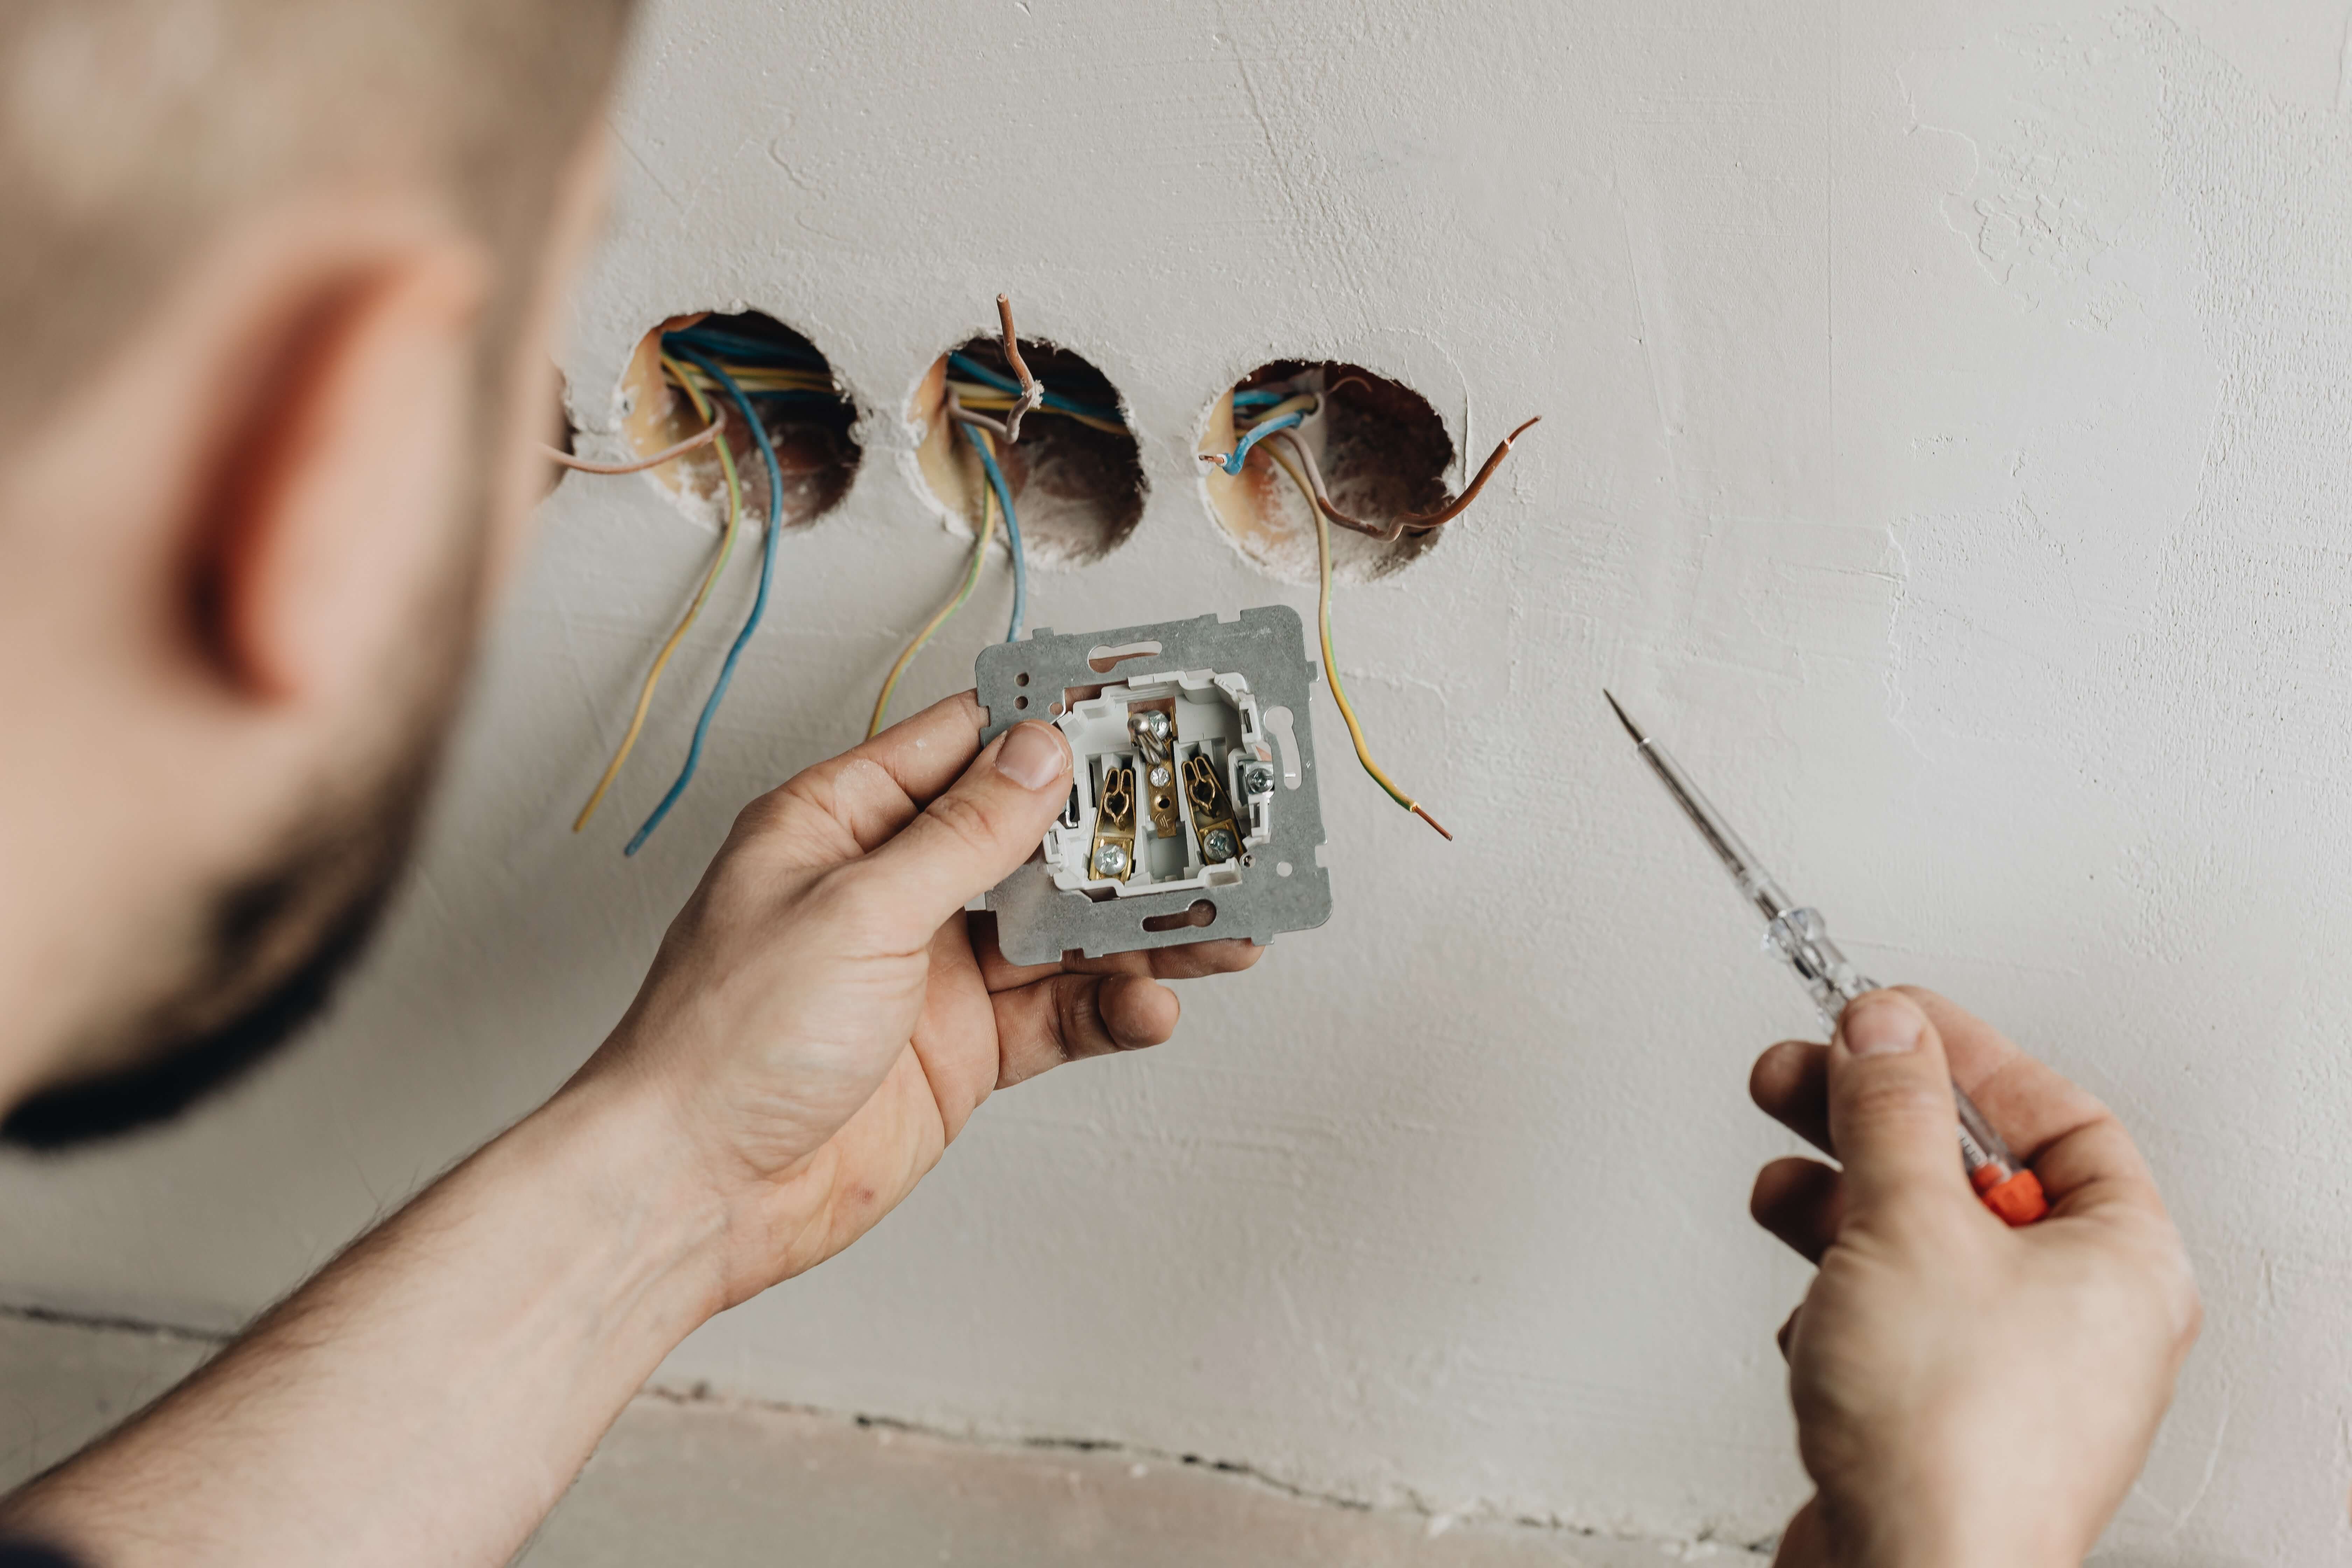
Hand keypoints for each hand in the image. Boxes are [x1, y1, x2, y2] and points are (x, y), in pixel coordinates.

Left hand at [568, 692, 1261, 1308]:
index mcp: (843, 823)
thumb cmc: (729, 1037)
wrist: (694, 1190)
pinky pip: (1059, 1016)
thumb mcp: (855, 909)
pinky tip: (1155, 1005)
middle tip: (1214, 830)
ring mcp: (934, 972)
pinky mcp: (963, 1050)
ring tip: (1227, 929)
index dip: (1055, 727)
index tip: (1143, 713)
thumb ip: (962, 835)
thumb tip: (1041, 753)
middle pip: (1034, 841)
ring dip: (1142, 931)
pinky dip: (1113, 1010)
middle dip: (1124, 838)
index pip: (966, 746)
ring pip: (1063, 933)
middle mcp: (893, 889)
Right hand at [1746, 988, 2199, 1567]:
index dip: (1964, 1055)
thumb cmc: (1948, 1439)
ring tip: (1780, 1187)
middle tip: (1800, 1073)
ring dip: (1839, 1205)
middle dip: (1873, 1121)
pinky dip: (1839, 1296)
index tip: (1884, 1019)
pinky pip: (1891, 1317)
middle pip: (1972, 1172)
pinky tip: (1806, 1309)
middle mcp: (2081, 1314)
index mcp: (2122, 1259)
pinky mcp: (1941, 1413)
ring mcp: (2011, 1370)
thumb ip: (1890, 1111)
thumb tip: (1885, 1030)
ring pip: (1919, 1244)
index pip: (2054, 1113)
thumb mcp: (1906, 1221)